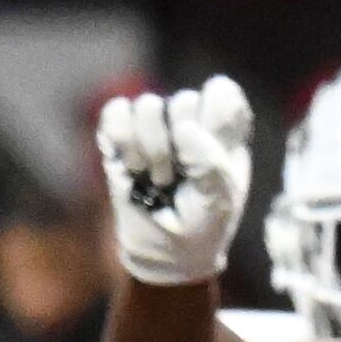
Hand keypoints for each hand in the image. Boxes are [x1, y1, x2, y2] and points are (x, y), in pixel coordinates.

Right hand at [96, 77, 252, 287]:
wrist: (165, 247)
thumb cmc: (202, 223)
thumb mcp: (218, 200)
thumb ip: (210, 163)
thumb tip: (184, 129)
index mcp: (223, 133)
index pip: (224, 94)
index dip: (216, 113)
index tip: (212, 146)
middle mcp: (190, 121)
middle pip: (184, 100)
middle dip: (180, 146)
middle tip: (180, 179)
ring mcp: (155, 124)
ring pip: (149, 106)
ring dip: (152, 150)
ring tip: (157, 180)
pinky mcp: (120, 130)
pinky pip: (116, 112)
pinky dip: (123, 142)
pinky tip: (132, 167)